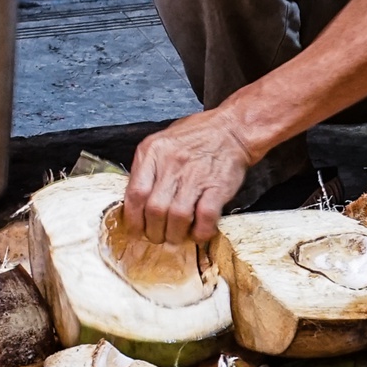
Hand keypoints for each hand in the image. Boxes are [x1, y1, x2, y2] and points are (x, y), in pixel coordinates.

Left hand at [124, 107, 257, 244]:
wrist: (232, 129)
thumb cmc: (196, 137)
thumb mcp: (162, 143)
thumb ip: (148, 169)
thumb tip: (136, 202)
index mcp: (152, 152)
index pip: (135, 193)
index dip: (133, 219)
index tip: (137, 230)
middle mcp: (171, 163)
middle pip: (154, 209)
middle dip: (154, 231)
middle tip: (158, 236)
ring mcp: (195, 175)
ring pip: (177, 217)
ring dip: (175, 234)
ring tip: (176, 237)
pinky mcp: (218, 186)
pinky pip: (205, 217)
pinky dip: (200, 231)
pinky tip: (199, 232)